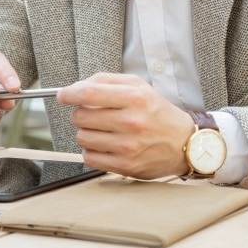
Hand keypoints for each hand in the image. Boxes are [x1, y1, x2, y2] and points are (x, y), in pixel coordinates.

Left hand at [57, 72, 194, 179]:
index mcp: (134, 98)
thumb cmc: (156, 112)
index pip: (89, 93)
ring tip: (101, 130)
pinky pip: (89, 158)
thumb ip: (106, 81)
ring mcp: (128, 146)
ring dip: (86, 132)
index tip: (62, 96)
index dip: (69, 94)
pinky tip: (104, 145)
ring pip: (82, 138)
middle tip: (91, 114)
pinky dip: (91, 151)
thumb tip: (76, 86)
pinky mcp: (126, 166)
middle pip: (81, 116)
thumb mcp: (138, 86)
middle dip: (80, 113)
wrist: (184, 143)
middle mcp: (131, 122)